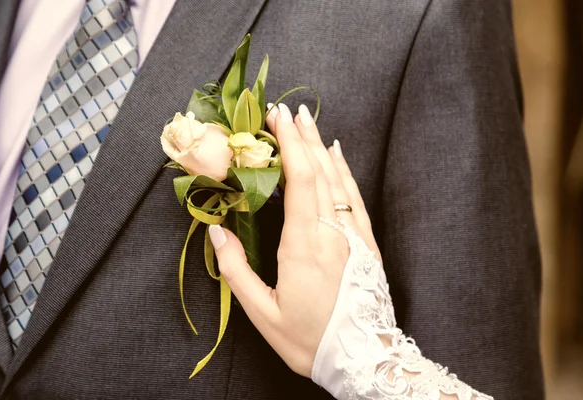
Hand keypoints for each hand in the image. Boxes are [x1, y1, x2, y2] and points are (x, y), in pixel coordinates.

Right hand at [208, 103, 379, 376]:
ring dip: (322, 147)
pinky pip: (354, 198)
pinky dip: (344, 172)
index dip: (290, 144)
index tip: (279, 118)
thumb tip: (216, 233)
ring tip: (308, 122)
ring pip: (339, 181)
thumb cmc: (309, 340)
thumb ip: (237, 271)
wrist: (362, 360)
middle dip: (303, 136)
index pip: (300, 180)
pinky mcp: (366, 244)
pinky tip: (336, 156)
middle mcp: (333, 233)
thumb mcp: (264, 314)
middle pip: (320, 171)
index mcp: (305, 246)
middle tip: (287, 110)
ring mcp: (354, 237)